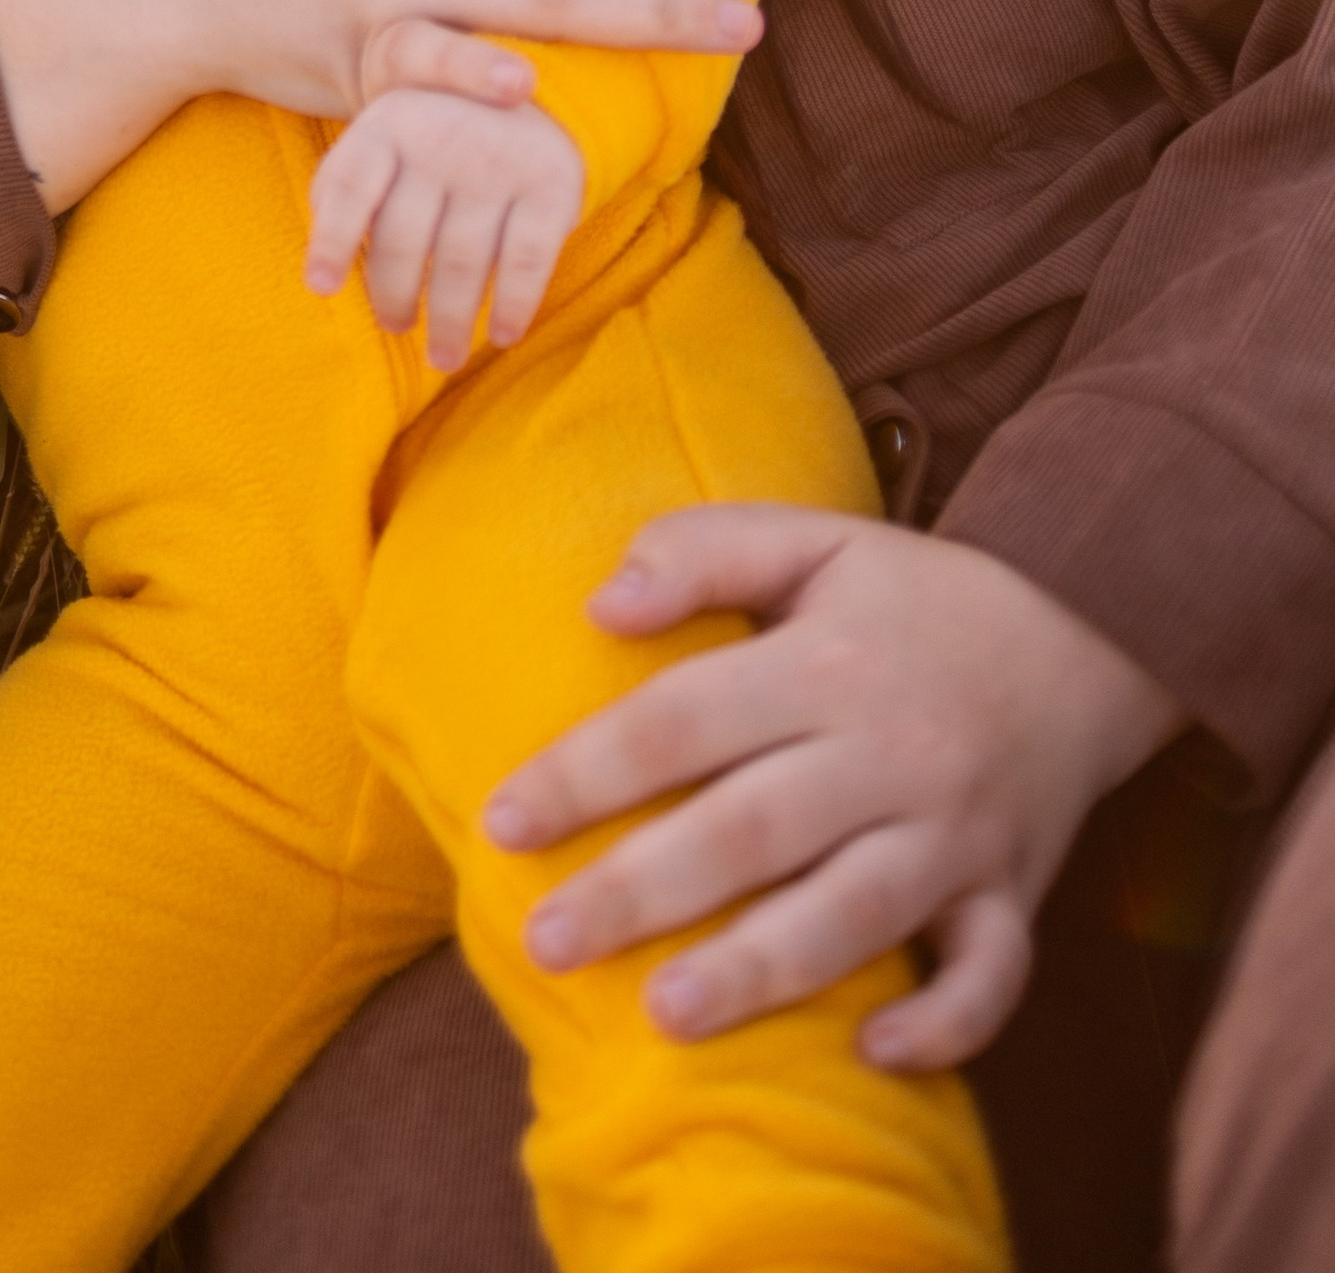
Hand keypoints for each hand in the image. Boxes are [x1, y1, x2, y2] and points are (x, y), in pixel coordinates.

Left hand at [306, 87, 584, 367]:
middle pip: (403, 238)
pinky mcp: (551, 181)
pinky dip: (513, 305)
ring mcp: (498, 158)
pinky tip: (501, 334)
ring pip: (461, 259)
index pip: (348, 187)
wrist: (518, 96)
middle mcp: (440, 134)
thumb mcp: (379, 145)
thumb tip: (326, 278)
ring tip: (442, 355)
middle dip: (394, 296)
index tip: (320, 289)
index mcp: (387, 124)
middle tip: (395, 326)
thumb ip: (343, 197)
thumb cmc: (427, 143)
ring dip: (449, 319)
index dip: (331, 240)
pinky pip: (527, 260)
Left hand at [482, 505, 1187, 1069]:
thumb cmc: (914, 597)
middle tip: (548, 943)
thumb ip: (704, 549)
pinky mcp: (1014, 894)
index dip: (589, 769)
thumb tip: (602, 605)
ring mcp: (957, 833)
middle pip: (753, 830)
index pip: (684, 719)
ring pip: (856, 914)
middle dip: (644, 891)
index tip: (503, 821)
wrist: (1088, 631)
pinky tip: (870, 1052)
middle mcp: (889, 752)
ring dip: (763, 970)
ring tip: (665, 1017)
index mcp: (825, 662)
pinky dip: (942, 1023)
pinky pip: (992, 976)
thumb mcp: (814, 537)